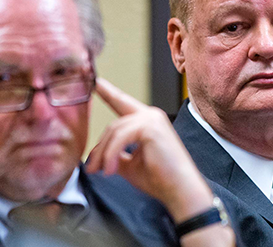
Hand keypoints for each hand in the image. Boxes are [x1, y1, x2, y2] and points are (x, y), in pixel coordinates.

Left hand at [86, 78, 212, 221]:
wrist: (180, 190)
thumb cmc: (160, 179)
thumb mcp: (130, 164)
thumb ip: (116, 154)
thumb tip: (97, 156)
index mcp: (148, 121)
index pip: (123, 103)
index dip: (109, 93)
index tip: (96, 83)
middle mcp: (151, 115)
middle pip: (114, 125)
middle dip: (100, 148)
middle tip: (92, 168)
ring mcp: (152, 119)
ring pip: (115, 131)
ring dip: (104, 154)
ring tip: (102, 171)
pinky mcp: (150, 127)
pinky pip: (120, 138)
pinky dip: (111, 154)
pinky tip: (111, 170)